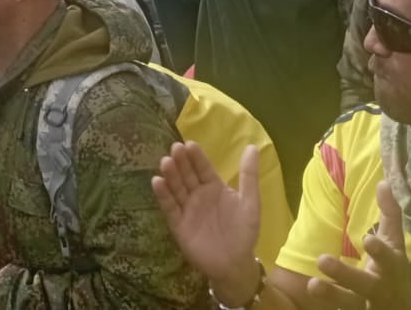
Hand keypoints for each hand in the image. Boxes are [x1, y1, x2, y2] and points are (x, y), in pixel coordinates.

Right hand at [152, 142, 262, 305]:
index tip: (189, 144)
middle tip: (175, 148)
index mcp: (214, 186)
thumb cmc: (244, 232)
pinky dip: (163, 195)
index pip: (203, 167)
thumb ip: (249, 176)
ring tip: (165, 162)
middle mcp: (197, 194)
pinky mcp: (178, 224)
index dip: (196, 157)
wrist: (235, 264)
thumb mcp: (250, 203)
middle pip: (187, 175)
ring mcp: (186, 208)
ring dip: (170, 175)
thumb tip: (253, 147)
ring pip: (176, 188)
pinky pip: (169, 208)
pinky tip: (157, 182)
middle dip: (181, 162)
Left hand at [310, 180, 410, 309]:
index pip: (388, 259)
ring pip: (348, 303)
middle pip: (363, 284)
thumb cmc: (393, 271)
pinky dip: (326, 309)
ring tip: (312, 286)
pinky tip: (307, 302)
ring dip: (331, 296)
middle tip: (322, 260)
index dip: (380, 252)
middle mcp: (379, 289)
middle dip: (345, 274)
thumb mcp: (394, 244)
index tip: (368, 240)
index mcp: (391, 268)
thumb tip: (384, 182)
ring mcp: (367, 306)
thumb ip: (390, 214)